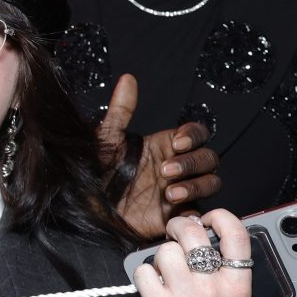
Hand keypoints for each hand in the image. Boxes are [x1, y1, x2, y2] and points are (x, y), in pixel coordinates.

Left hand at [98, 74, 220, 238]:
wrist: (86, 207)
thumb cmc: (94, 172)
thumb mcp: (106, 139)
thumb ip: (121, 110)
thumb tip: (128, 79)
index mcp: (163, 146)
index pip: (197, 134)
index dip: (194, 136)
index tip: (177, 143)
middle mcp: (175, 167)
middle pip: (209, 158)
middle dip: (193, 163)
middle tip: (165, 171)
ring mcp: (178, 191)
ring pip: (211, 183)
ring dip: (196, 186)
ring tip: (169, 194)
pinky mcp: (174, 216)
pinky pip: (199, 213)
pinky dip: (194, 212)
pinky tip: (177, 213)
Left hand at [134, 210, 255, 296]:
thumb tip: (288, 288)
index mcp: (240, 287)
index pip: (235, 233)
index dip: (221, 216)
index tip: (211, 218)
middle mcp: (212, 288)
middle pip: (192, 233)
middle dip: (182, 225)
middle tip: (180, 232)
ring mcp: (183, 296)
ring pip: (165, 250)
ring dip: (163, 254)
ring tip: (169, 266)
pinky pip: (143, 272)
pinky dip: (144, 274)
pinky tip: (154, 284)